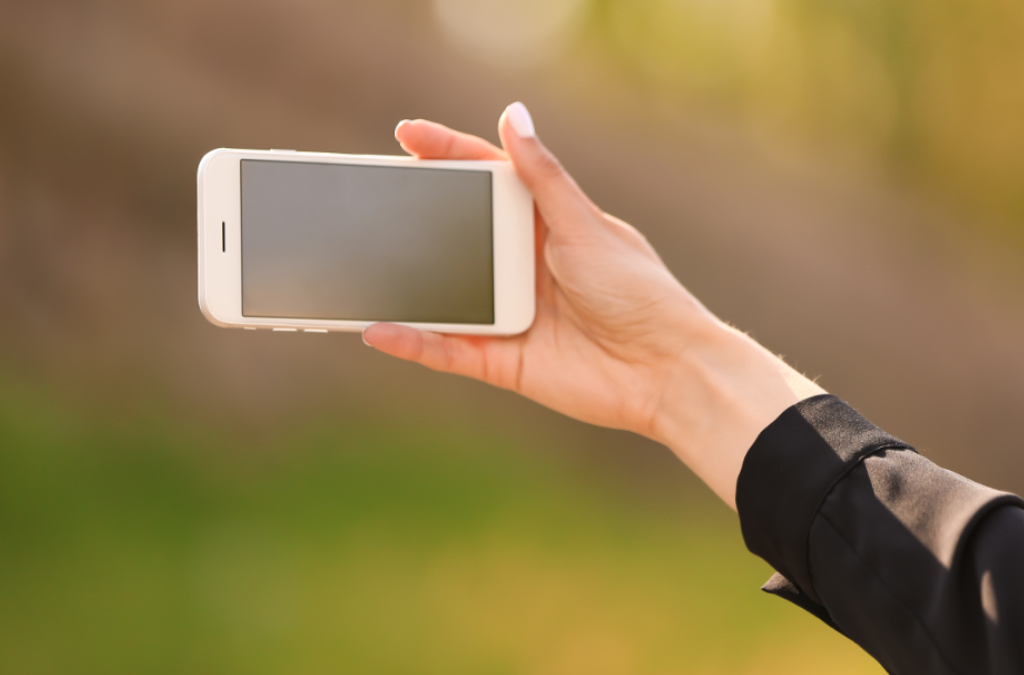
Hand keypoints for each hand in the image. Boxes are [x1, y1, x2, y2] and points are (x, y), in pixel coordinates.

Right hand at [364, 103, 822, 506]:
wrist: (666, 371)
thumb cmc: (639, 292)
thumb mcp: (585, 225)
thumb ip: (542, 177)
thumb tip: (512, 113)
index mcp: (546, 224)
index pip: (488, 179)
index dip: (447, 154)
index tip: (405, 135)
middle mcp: (523, 265)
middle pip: (455, 233)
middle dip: (411, 217)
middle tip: (368, 197)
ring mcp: (510, 312)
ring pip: (443, 294)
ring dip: (403, 284)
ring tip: (357, 265)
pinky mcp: (503, 360)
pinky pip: (448, 349)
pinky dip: (414, 343)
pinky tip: (380, 330)